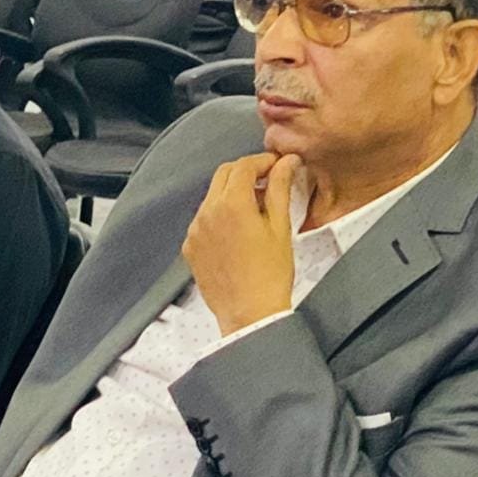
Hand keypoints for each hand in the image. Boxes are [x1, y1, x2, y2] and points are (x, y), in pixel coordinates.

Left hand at [183, 152, 300, 334]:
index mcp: (231, 204)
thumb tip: (286, 162)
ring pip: (212, 196)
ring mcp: (195, 230)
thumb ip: (280, 188)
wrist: (250, 315)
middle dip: (245, 172)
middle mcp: (207, 212)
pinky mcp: (190, 247)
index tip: (278, 165)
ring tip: (256, 209)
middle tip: (268, 181)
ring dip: (232, 193)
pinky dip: (220, 215)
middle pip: (223, 175)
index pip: (243, 166)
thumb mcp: (280, 227)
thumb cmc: (270, 275)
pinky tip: (238, 231)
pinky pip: (204, 219)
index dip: (262, 161)